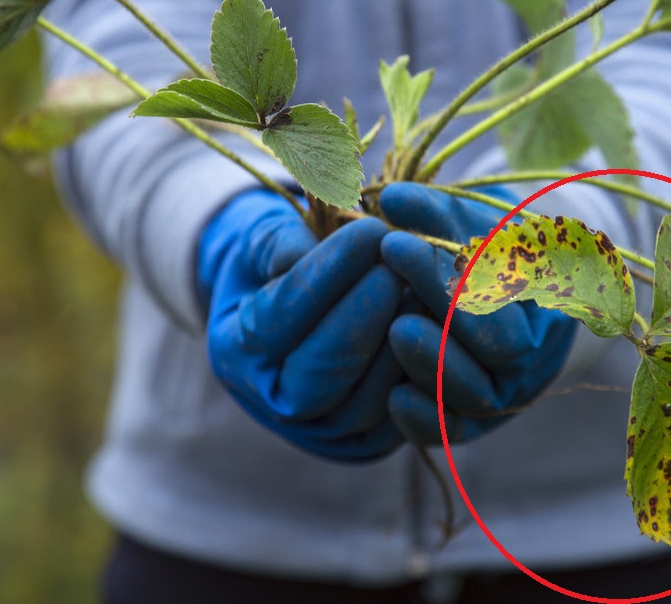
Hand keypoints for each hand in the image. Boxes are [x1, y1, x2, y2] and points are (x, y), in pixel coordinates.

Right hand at [198, 189, 405, 461]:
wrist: (292, 307)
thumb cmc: (277, 261)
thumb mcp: (262, 239)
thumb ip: (278, 241)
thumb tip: (303, 251)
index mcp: (234, 352)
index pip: (277, 321)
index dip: (325, 276)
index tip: (369, 230)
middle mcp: (273, 403)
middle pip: (322, 373)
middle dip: (366, 313)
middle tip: (400, 262)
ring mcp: (323, 432)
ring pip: (368, 401)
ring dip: (401, 341)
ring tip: (422, 285)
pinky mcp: (370, 440)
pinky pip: (402, 414)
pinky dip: (423, 369)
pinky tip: (436, 319)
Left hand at [378, 183, 576, 444]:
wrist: (493, 304)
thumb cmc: (479, 255)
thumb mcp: (464, 224)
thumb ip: (432, 212)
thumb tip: (392, 198)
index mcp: (546, 296)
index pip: (513, 286)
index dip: (456, 265)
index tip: (396, 237)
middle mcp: (531, 352)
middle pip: (500, 344)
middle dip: (442, 303)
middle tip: (391, 265)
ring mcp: (504, 392)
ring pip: (478, 393)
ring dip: (432, 361)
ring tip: (395, 327)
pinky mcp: (473, 423)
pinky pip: (454, 432)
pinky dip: (425, 418)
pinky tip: (392, 396)